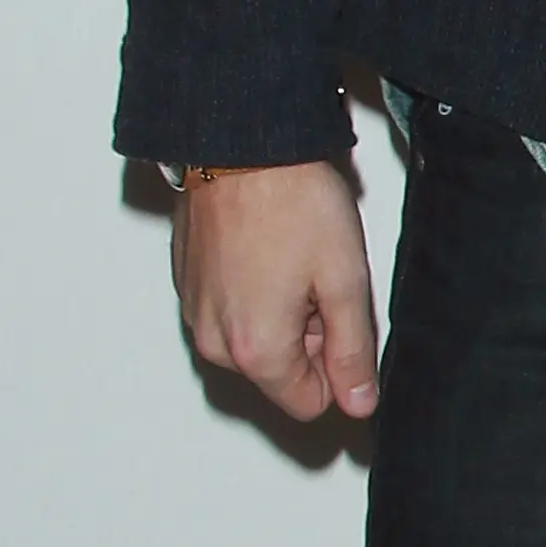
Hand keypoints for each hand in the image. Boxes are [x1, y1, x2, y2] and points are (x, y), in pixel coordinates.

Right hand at [172, 158, 378, 421]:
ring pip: (255, 338)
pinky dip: (253, 286)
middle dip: (310, 332)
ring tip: (294, 252)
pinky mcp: (186, 283)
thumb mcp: (344, 278)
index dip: (338, 361)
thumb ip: (353, 351)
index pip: (310, 402)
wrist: (240, 143)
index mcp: (256, 351)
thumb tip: (359, 404)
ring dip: (282, 308)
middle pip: (281, 370)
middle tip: (321, 271)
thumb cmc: (293, 201)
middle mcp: (214, 343)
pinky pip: (230, 308)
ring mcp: (194, 312)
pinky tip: (268, 242)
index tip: (342, 310)